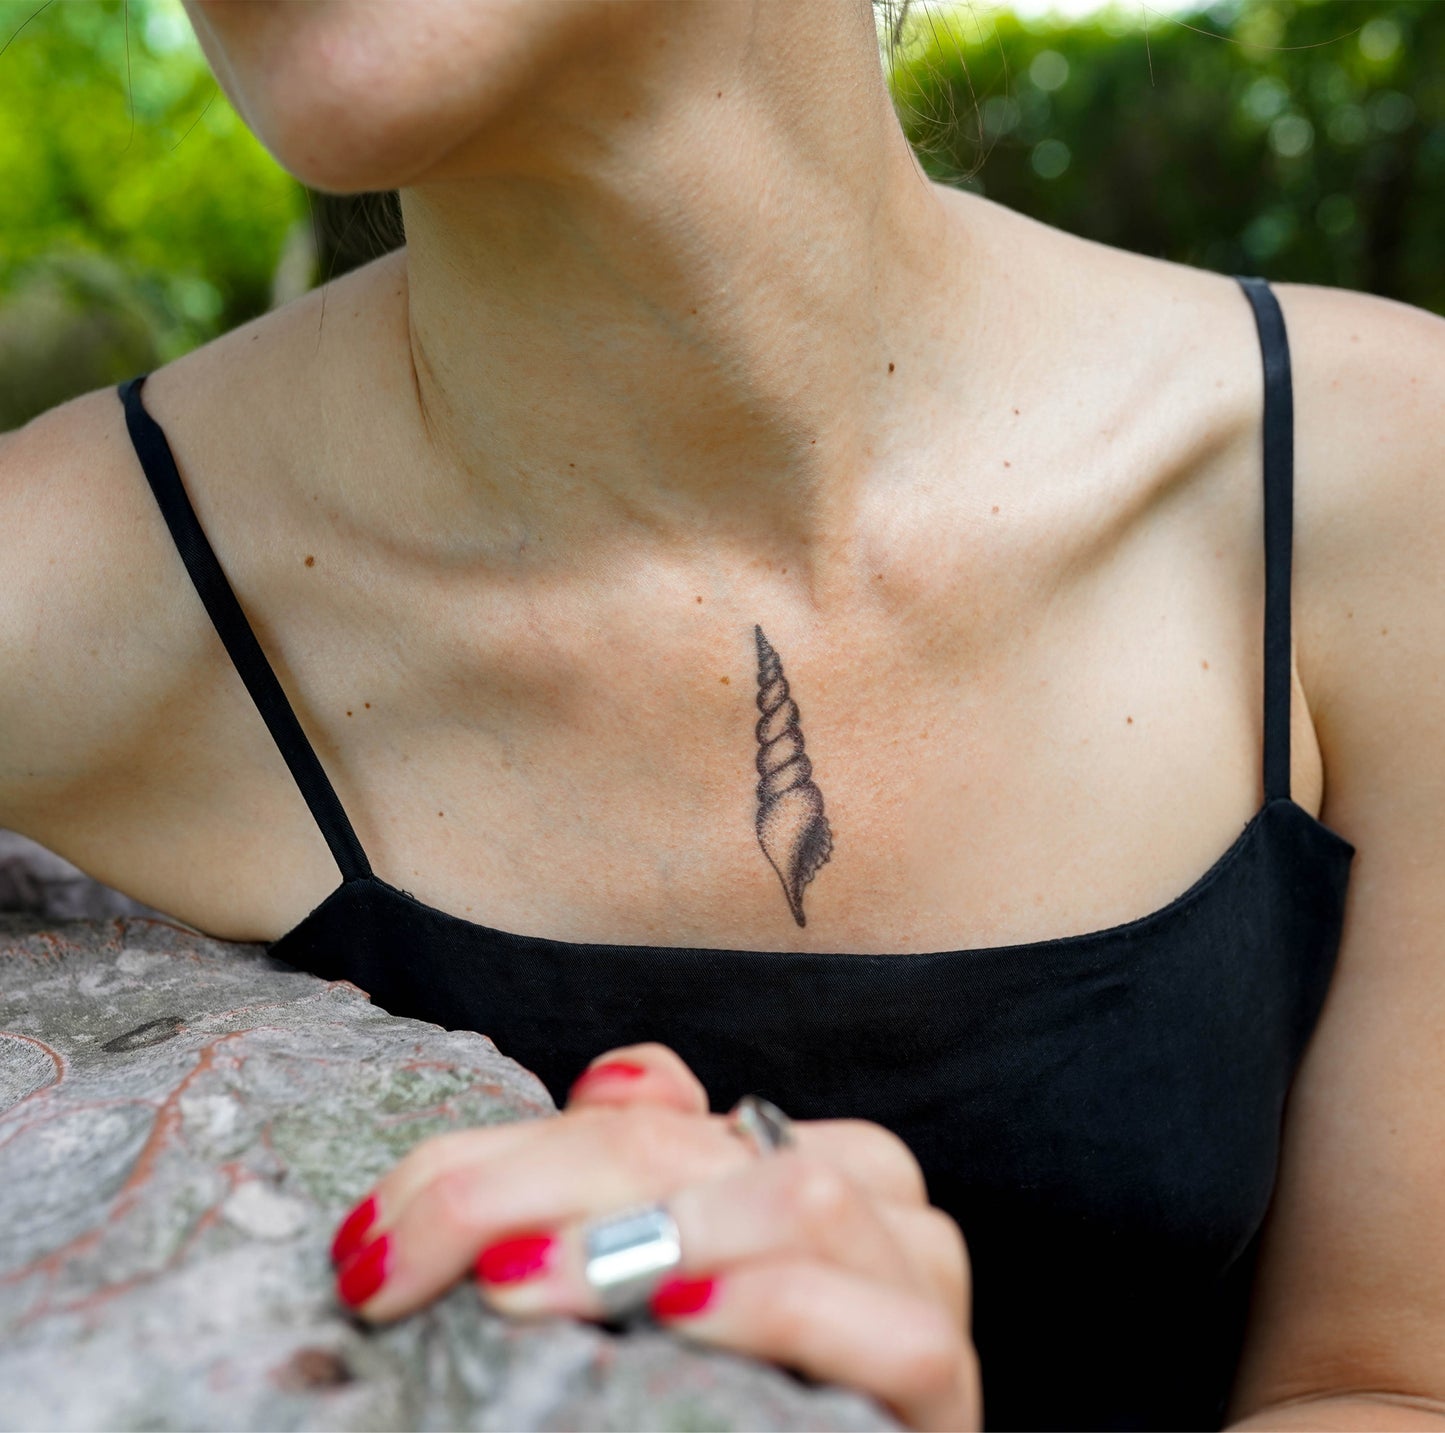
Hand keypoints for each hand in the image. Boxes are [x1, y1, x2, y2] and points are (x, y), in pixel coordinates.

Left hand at [329, 1042, 981, 1431]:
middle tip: (405, 1262)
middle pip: (693, 1144)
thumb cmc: (707, 1403)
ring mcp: (914, 1288)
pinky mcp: (946, 1390)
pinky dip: (781, 1303)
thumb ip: (623, 1185)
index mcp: (774, 1162)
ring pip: (808, 1193)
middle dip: (533, 1185)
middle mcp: (861, 1200)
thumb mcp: (641, 1288)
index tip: (377, 1240)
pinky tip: (686, 1316)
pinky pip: (898, 1326)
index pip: (644, 1110)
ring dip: (648, 1231)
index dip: (505, 1151)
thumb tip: (613, 1086)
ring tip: (519, 1286)